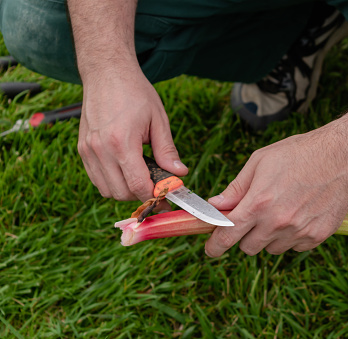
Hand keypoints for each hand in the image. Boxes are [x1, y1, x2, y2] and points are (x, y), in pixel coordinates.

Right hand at [77, 67, 187, 201]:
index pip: (137, 185)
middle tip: (155, 186)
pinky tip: (125, 169)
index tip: (166, 197)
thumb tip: (179, 173)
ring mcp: (87, 150)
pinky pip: (96, 179)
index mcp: (121, 142)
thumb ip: (167, 150)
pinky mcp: (82, 149)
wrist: (107, 73)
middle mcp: (100, 150)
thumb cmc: (135, 93)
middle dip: (140, 195)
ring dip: (125, 191)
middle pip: (121, 193)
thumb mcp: (158, 120)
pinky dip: (112, 182)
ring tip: (140, 176)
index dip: (155, 196)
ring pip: (106, 190)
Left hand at [205, 125, 347, 255]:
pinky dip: (292, 236)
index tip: (212, 249)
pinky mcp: (318, 236)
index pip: (228, 235)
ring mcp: (299, 231)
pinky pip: (295, 247)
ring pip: (272, 248)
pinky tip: (300, 213)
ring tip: (282, 210)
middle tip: (255, 217)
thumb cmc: (296, 154)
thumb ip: (236, 188)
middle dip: (246, 236)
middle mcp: (278, 222)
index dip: (216, 246)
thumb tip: (215, 205)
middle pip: (249, 248)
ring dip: (270, 236)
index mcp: (258, 203)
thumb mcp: (259, 162)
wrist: (340, 156)